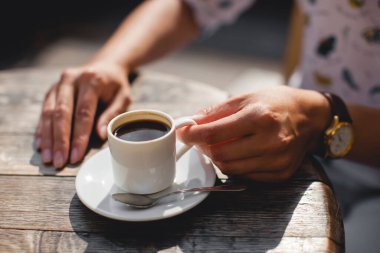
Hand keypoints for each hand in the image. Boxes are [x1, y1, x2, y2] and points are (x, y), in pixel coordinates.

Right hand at [35, 62, 130, 167]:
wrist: (105, 66)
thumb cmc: (116, 85)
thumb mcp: (123, 97)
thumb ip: (113, 114)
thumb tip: (101, 135)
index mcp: (91, 80)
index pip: (83, 112)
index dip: (78, 136)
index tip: (76, 156)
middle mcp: (71, 79)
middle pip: (62, 113)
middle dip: (60, 140)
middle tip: (59, 161)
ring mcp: (58, 84)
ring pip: (49, 113)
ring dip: (48, 138)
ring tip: (49, 158)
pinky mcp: (51, 90)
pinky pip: (43, 111)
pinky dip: (42, 129)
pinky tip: (41, 145)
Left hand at [177, 86, 329, 181]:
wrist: (310, 116)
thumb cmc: (277, 102)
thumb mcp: (246, 97)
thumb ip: (216, 112)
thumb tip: (192, 123)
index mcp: (260, 117)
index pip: (214, 133)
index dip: (193, 135)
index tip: (184, 133)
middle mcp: (271, 141)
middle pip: (220, 155)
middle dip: (204, 147)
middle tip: (202, 138)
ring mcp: (277, 160)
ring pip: (230, 168)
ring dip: (218, 157)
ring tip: (220, 144)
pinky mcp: (280, 173)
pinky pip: (246, 175)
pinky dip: (236, 165)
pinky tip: (240, 151)